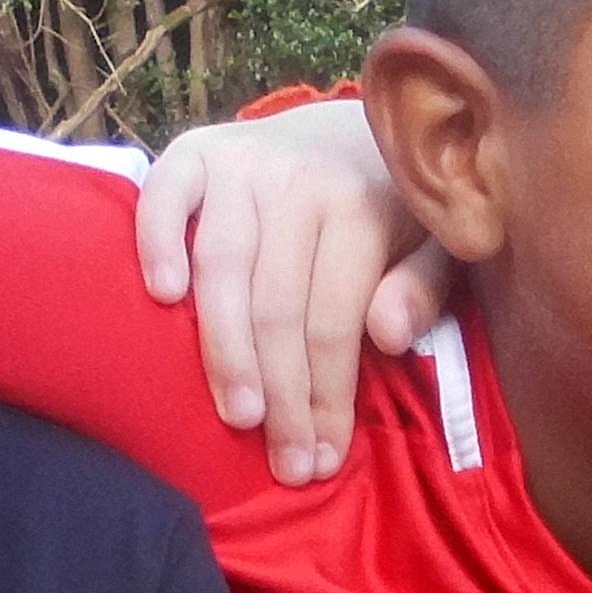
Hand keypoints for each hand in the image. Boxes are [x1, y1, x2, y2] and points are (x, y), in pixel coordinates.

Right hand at [132, 103, 450, 484]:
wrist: (345, 127)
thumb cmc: (390, 207)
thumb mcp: (433, 244)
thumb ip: (424, 288)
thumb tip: (386, 335)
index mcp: (363, 206)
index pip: (335, 322)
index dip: (328, 398)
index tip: (322, 461)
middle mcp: (300, 181)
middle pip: (278, 306)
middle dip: (281, 395)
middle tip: (283, 465)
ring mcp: (243, 163)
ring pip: (223, 268)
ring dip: (225, 348)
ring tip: (236, 416)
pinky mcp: (195, 150)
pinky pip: (165, 195)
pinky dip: (158, 241)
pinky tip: (162, 297)